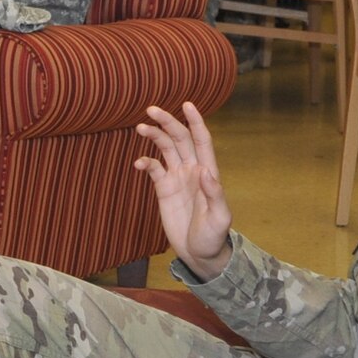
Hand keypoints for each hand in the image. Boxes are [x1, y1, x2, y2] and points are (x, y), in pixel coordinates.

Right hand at [134, 103, 233, 281]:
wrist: (199, 253)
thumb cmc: (214, 237)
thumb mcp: (219, 219)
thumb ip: (215, 195)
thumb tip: (205, 172)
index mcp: (208, 173)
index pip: (202, 141)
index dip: (196, 122)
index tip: (187, 104)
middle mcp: (191, 170)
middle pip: (179, 138)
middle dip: (167, 122)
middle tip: (151, 109)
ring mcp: (177, 178)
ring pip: (164, 148)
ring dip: (154, 136)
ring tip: (140, 127)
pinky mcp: (163, 188)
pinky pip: (153, 168)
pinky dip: (144, 162)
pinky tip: (138, 164)